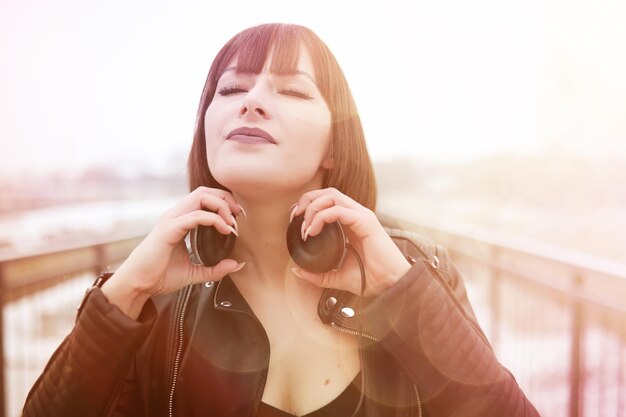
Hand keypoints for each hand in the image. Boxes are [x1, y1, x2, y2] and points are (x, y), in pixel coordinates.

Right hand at [102, 187, 244, 316]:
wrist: (138, 285)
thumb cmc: (160, 277)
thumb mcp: (195, 273)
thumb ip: (216, 269)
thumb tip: (237, 264)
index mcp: (180, 220)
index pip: (205, 198)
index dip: (225, 204)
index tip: (238, 220)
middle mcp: (175, 215)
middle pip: (205, 191)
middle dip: (226, 199)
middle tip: (239, 217)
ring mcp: (171, 220)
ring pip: (201, 196)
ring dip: (222, 206)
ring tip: (232, 224)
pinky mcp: (169, 229)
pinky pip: (196, 215)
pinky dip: (214, 219)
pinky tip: (225, 230)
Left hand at [289, 188, 411, 295]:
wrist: (389, 285)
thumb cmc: (369, 278)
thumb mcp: (336, 276)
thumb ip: (317, 273)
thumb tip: (296, 270)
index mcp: (350, 222)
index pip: (327, 201)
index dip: (307, 205)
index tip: (294, 220)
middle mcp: (356, 215)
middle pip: (327, 192)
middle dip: (306, 200)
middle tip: (294, 217)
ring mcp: (362, 216)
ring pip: (332, 196)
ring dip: (312, 207)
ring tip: (304, 227)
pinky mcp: (366, 221)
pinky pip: (339, 210)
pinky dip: (321, 217)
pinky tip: (313, 231)